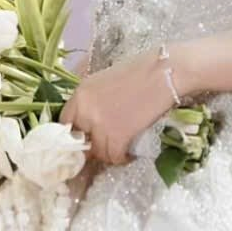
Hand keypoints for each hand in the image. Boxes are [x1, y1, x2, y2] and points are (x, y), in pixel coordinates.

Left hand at [59, 49, 172, 165]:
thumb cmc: (140, 72)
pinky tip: (129, 152)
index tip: (87, 138)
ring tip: (122, 148)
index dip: (78, 133)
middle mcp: (85, 110)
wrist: (165, 73)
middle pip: (80, 141)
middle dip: (93, 146)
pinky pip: (114, 157)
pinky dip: (122, 158)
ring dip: (110, 154)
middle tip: (106, 145)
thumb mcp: (104, 81)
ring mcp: (100, 124)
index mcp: (80, 93)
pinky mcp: (117, 136)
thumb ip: (92, 101)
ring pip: (98, 152)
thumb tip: (89, 123)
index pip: (66, 123)